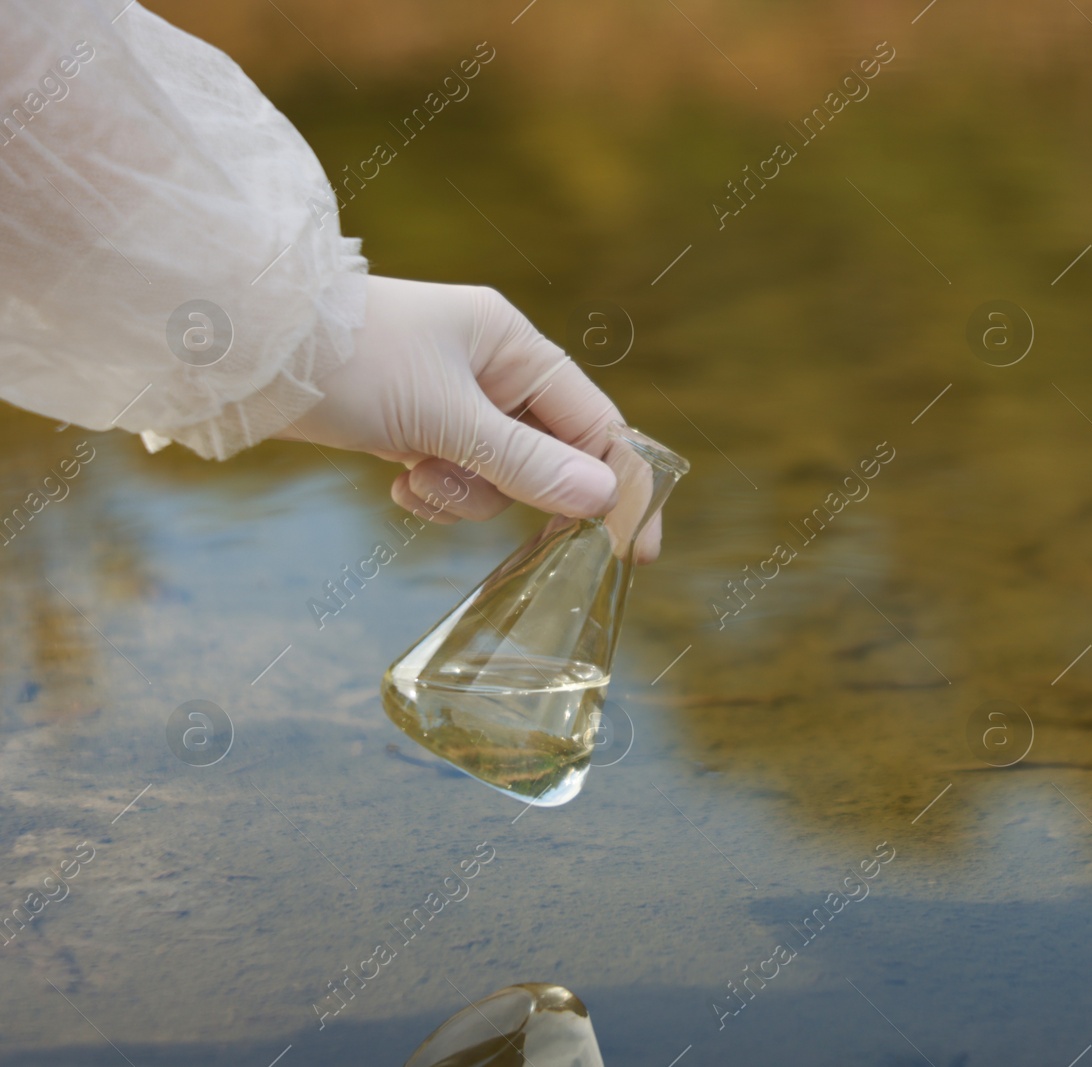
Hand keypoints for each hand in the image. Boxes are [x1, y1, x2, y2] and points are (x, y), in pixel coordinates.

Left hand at [281, 275, 660, 560]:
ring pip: (498, 475)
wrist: (243, 352)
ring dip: (463, 492)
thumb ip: (525, 462)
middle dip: (524, 492)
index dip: (622, 486)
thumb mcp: (445, 418)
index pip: (596, 422)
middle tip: (540, 545)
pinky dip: (433, 490)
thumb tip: (603, 498)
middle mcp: (492, 367)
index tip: (635, 550)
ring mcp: (454, 398)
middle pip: (549, 455)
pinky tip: (395, 479)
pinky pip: (455, 477)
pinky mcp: (417, 426)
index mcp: (513, 345)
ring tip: (414, 475)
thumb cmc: (348, 362)